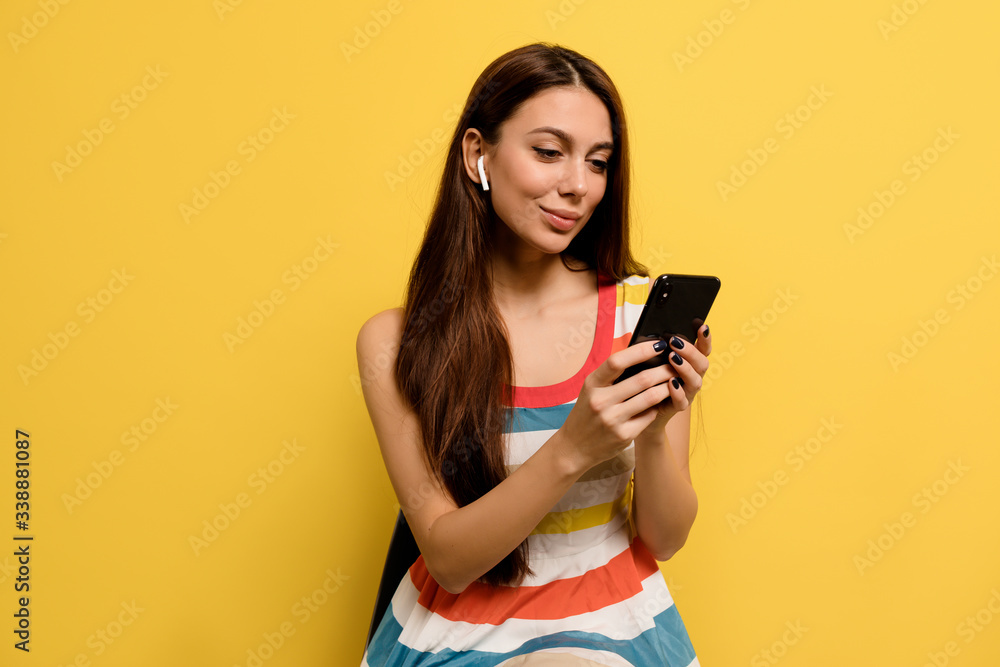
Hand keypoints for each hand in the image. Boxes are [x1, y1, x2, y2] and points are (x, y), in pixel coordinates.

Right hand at [557, 332, 709, 472]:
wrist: (574, 447)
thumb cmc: (586, 413)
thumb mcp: (590, 390)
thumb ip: (611, 376)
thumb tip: (642, 356)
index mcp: (592, 384)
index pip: (617, 361)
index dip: (641, 350)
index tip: (659, 344)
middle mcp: (601, 401)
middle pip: (642, 379)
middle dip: (663, 369)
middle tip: (675, 364)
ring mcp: (613, 420)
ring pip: (651, 397)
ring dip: (667, 387)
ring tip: (674, 380)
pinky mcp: (624, 435)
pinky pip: (649, 416)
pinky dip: (657, 407)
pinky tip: (660, 402)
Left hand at [637, 324, 712, 438]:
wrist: (642, 408)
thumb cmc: (649, 378)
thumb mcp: (653, 360)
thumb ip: (659, 350)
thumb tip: (655, 333)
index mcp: (690, 364)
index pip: (703, 350)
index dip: (705, 339)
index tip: (702, 325)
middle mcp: (693, 377)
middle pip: (702, 364)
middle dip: (690, 351)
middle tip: (675, 342)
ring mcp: (687, 393)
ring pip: (695, 381)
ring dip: (685, 368)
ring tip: (673, 358)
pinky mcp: (678, 407)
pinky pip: (682, 401)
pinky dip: (678, 391)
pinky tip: (671, 382)